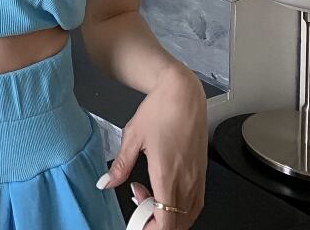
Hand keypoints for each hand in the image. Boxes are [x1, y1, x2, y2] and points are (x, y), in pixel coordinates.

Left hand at [99, 65, 207, 228]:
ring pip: (189, 216)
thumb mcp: (132, 137)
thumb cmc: (160, 110)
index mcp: (168, 175)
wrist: (182, 93)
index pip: (166, 222)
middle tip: (138, 204)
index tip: (136, 222)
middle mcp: (187, 181)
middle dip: (156, 221)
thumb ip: (120, 165)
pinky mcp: (203, 173)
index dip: (150, 228)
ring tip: (149, 195)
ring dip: (169, 215)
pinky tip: (165, 192)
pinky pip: (196, 203)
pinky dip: (181, 208)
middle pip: (177, 223)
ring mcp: (198, 178)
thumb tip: (106, 182)